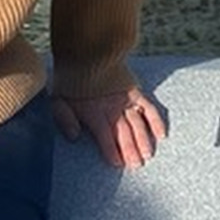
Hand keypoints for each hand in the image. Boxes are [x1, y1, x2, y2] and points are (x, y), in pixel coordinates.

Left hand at [50, 84, 168, 167]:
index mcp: (94, 112)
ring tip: (148, 155)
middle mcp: (112, 108)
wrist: (84, 53)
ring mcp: (124, 100)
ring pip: (137, 122)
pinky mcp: (134, 91)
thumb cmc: (70, 81)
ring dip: (143, 139)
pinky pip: (148, 107)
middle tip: (136, 166)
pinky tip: (161, 134)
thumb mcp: (58, 100)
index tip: (117, 164)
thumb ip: (65, 119)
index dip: (111, 149)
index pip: (105, 135)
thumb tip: (74, 136)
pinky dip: (155, 120)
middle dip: (130, 149)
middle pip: (123, 131)